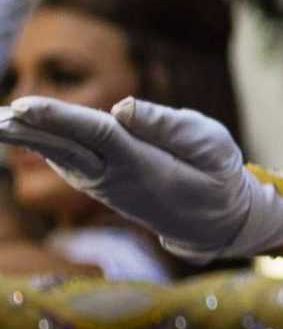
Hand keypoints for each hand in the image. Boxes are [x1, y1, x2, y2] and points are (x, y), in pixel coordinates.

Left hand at [0, 98, 282, 259]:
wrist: (212, 222)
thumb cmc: (217, 176)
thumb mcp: (213, 146)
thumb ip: (171, 126)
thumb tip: (121, 108)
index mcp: (144, 166)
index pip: (95, 137)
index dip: (60, 119)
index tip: (24, 106)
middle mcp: (114, 179)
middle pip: (64, 149)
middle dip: (27, 131)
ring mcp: (102, 185)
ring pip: (58, 155)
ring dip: (25, 136)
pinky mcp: (97, 183)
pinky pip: (64, 160)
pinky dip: (39, 143)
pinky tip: (18, 129)